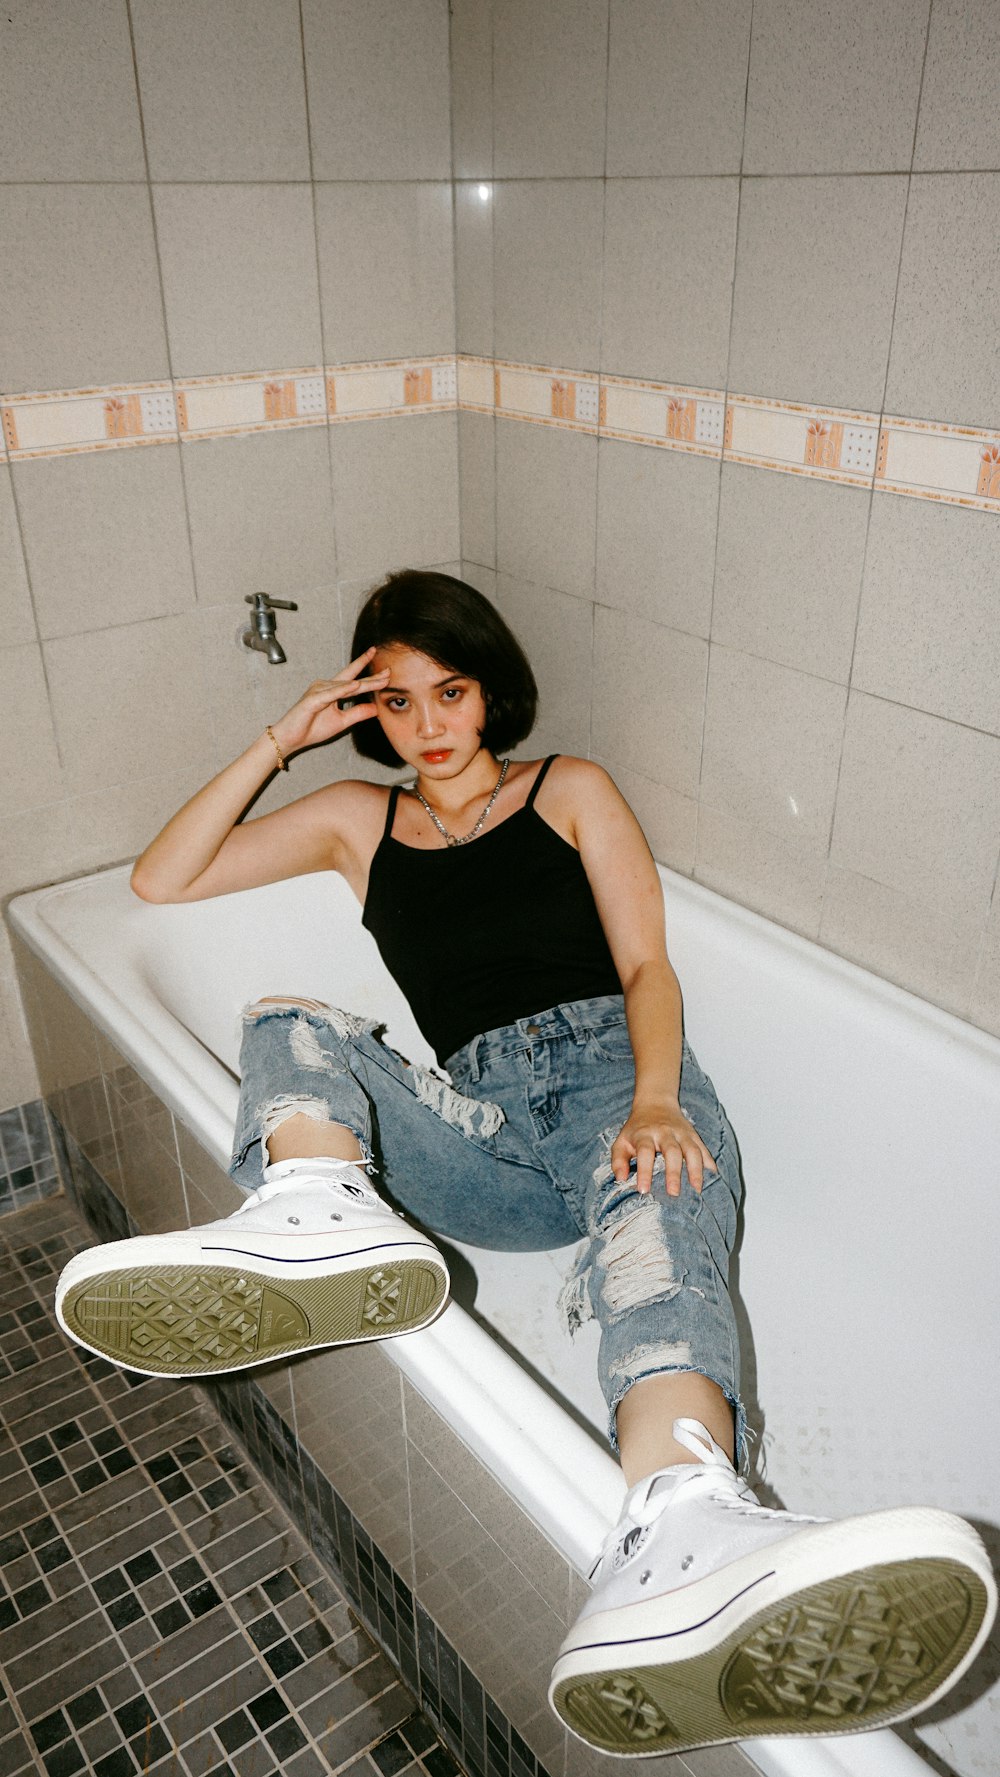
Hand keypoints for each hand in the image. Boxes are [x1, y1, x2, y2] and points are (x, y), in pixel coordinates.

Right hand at [267, 648, 388, 757]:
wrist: (292, 738)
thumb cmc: (312, 728)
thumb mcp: (342, 722)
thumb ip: (357, 713)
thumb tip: (375, 708)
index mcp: (333, 691)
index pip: (355, 681)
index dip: (370, 677)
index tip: (387, 672)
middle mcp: (326, 687)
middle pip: (352, 679)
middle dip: (371, 675)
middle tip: (389, 670)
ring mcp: (319, 691)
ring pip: (344, 686)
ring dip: (362, 683)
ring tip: (379, 680)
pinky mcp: (312, 700)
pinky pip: (330, 694)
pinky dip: (343, 690)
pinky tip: (355, 686)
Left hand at [611, 1102, 717, 1197]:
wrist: (655, 1103)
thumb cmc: (637, 1129)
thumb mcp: (622, 1141)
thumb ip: (618, 1160)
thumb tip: (621, 1179)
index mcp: (645, 1134)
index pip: (645, 1152)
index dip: (644, 1171)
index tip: (643, 1190)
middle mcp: (665, 1132)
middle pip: (672, 1151)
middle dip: (674, 1173)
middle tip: (674, 1194)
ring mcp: (681, 1133)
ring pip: (692, 1149)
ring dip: (695, 1169)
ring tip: (696, 1190)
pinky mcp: (693, 1134)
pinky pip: (703, 1148)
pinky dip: (709, 1161)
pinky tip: (713, 1176)